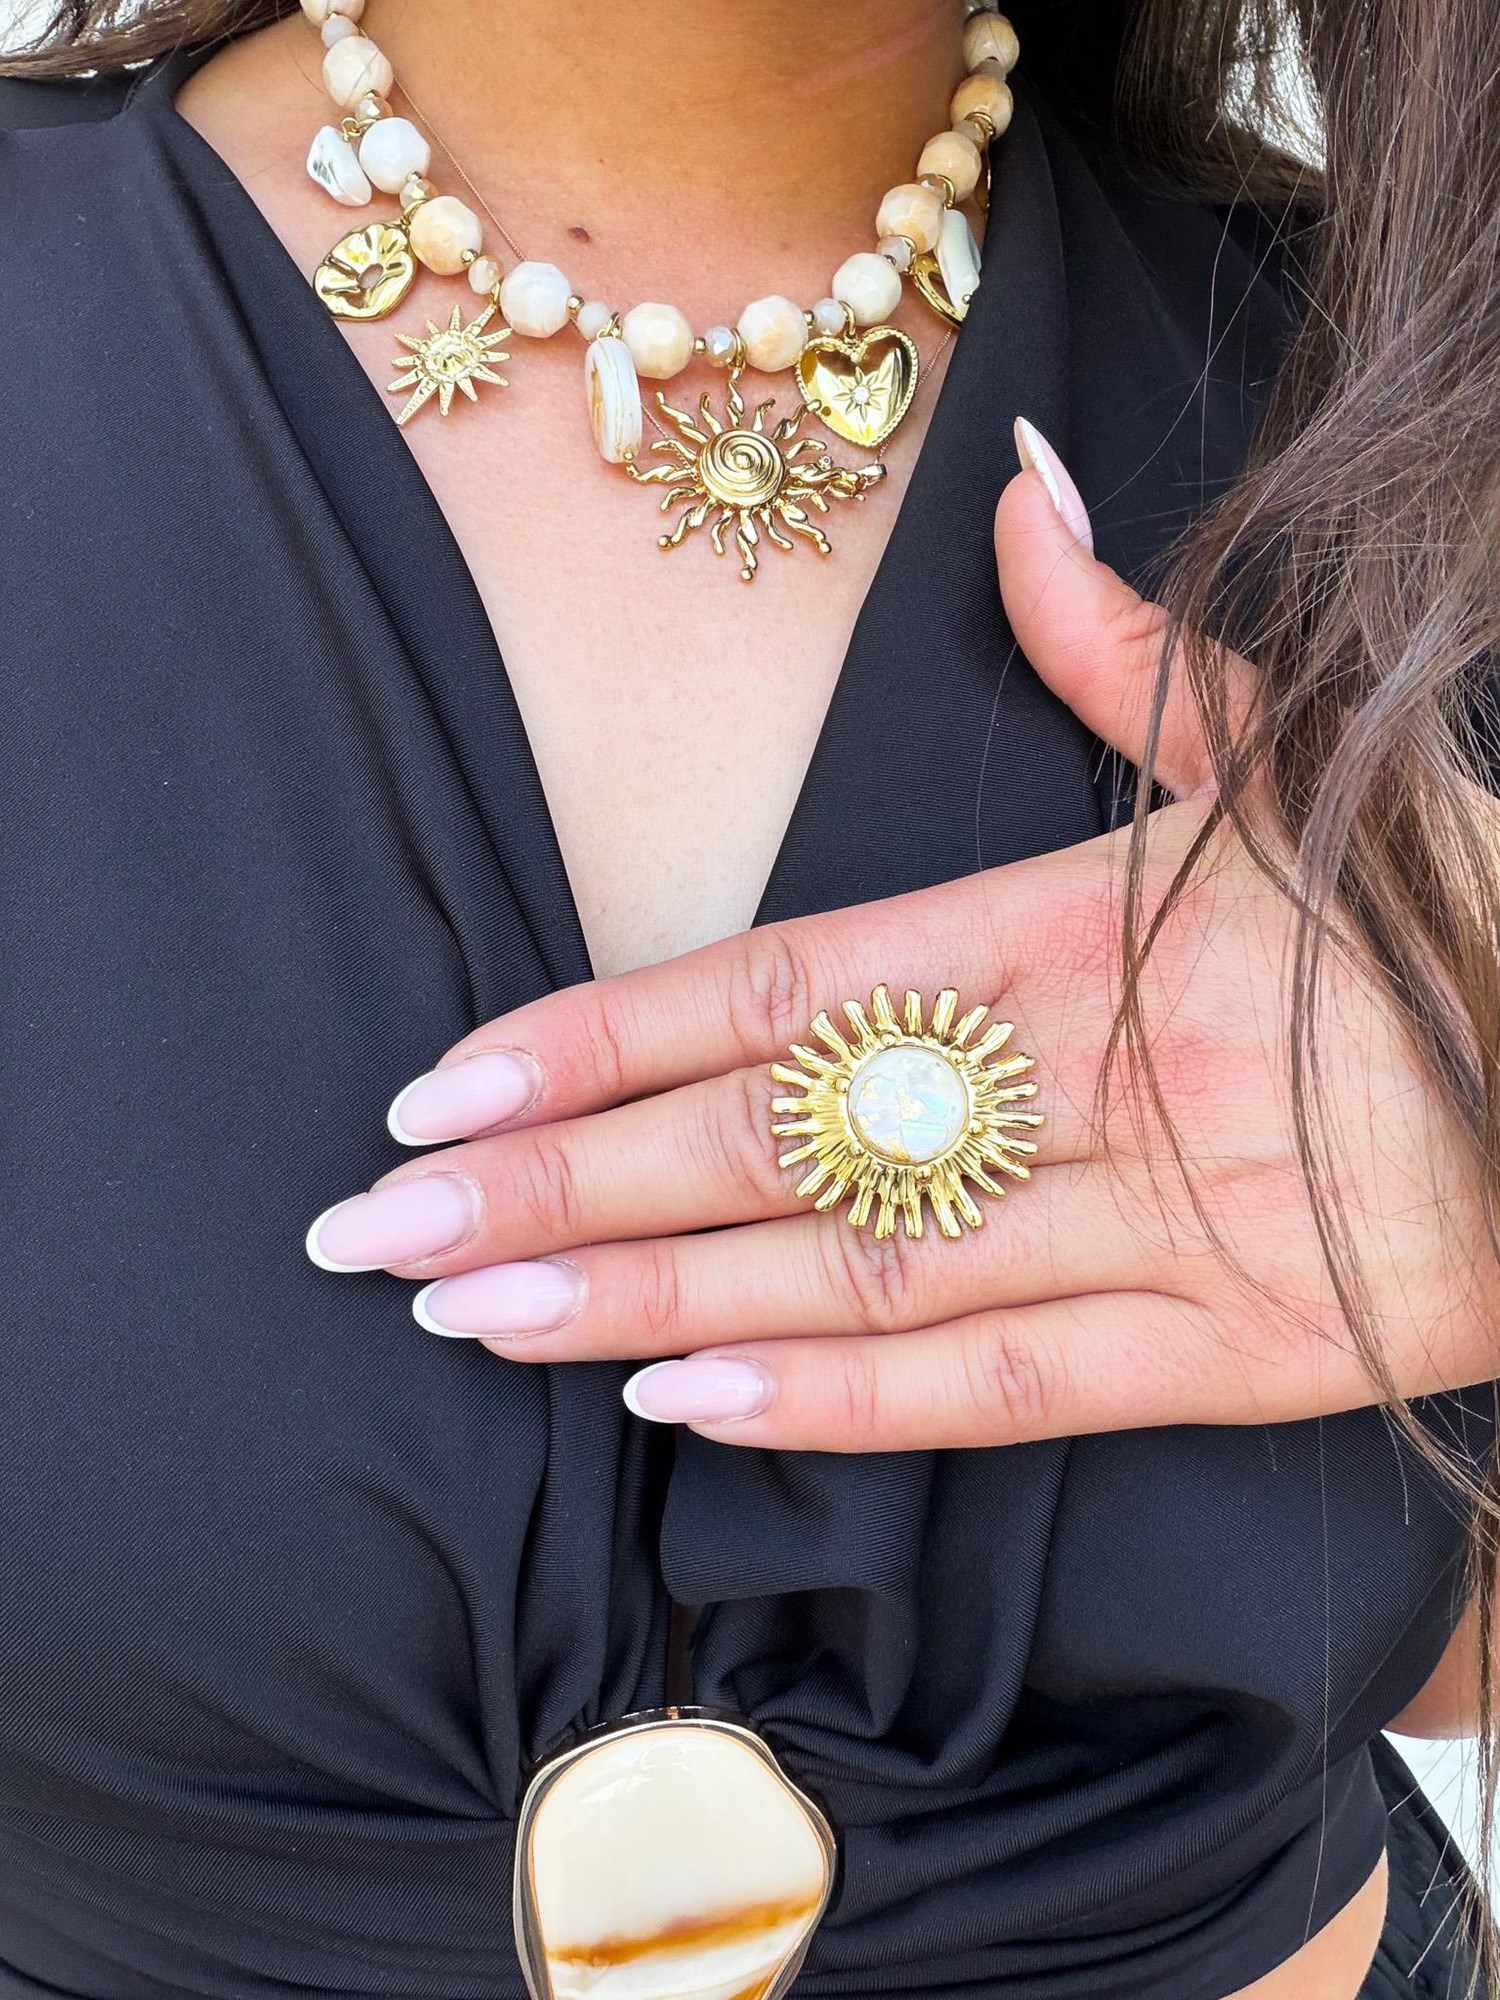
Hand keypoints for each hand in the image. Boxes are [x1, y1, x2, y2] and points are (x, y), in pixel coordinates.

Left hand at [305, 425, 1497, 1449]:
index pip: (782, 984)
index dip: (599, 1035)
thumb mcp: (1295, 755)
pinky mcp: (1230, 1348)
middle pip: (774, 1139)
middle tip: (381, 1233)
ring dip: (650, 1296)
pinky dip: (842, 1399)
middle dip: (563, 1183)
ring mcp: (1160, 1222)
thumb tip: (1020, 491)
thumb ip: (1122, 646)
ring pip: (856, 1268)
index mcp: (1080, 921)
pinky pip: (1004, 1385)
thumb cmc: (1446, 909)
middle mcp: (1092, 1074)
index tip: (443, 1088)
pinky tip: (686, 1401)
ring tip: (477, 1319)